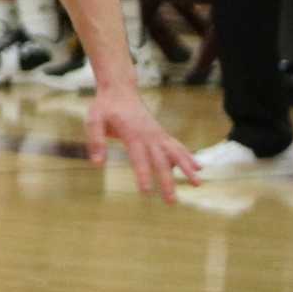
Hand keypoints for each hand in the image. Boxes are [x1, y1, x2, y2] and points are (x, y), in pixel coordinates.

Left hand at [85, 86, 199, 202]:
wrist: (120, 89)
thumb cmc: (105, 106)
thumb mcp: (93, 120)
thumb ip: (95, 140)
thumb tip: (97, 164)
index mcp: (132, 134)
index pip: (139, 158)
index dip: (143, 175)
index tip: (147, 192)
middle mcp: (149, 135)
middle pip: (161, 161)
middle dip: (167, 182)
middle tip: (172, 202)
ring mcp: (157, 134)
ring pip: (175, 153)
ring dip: (187, 169)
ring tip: (197, 184)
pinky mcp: (161, 133)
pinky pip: (177, 146)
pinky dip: (188, 157)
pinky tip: (198, 168)